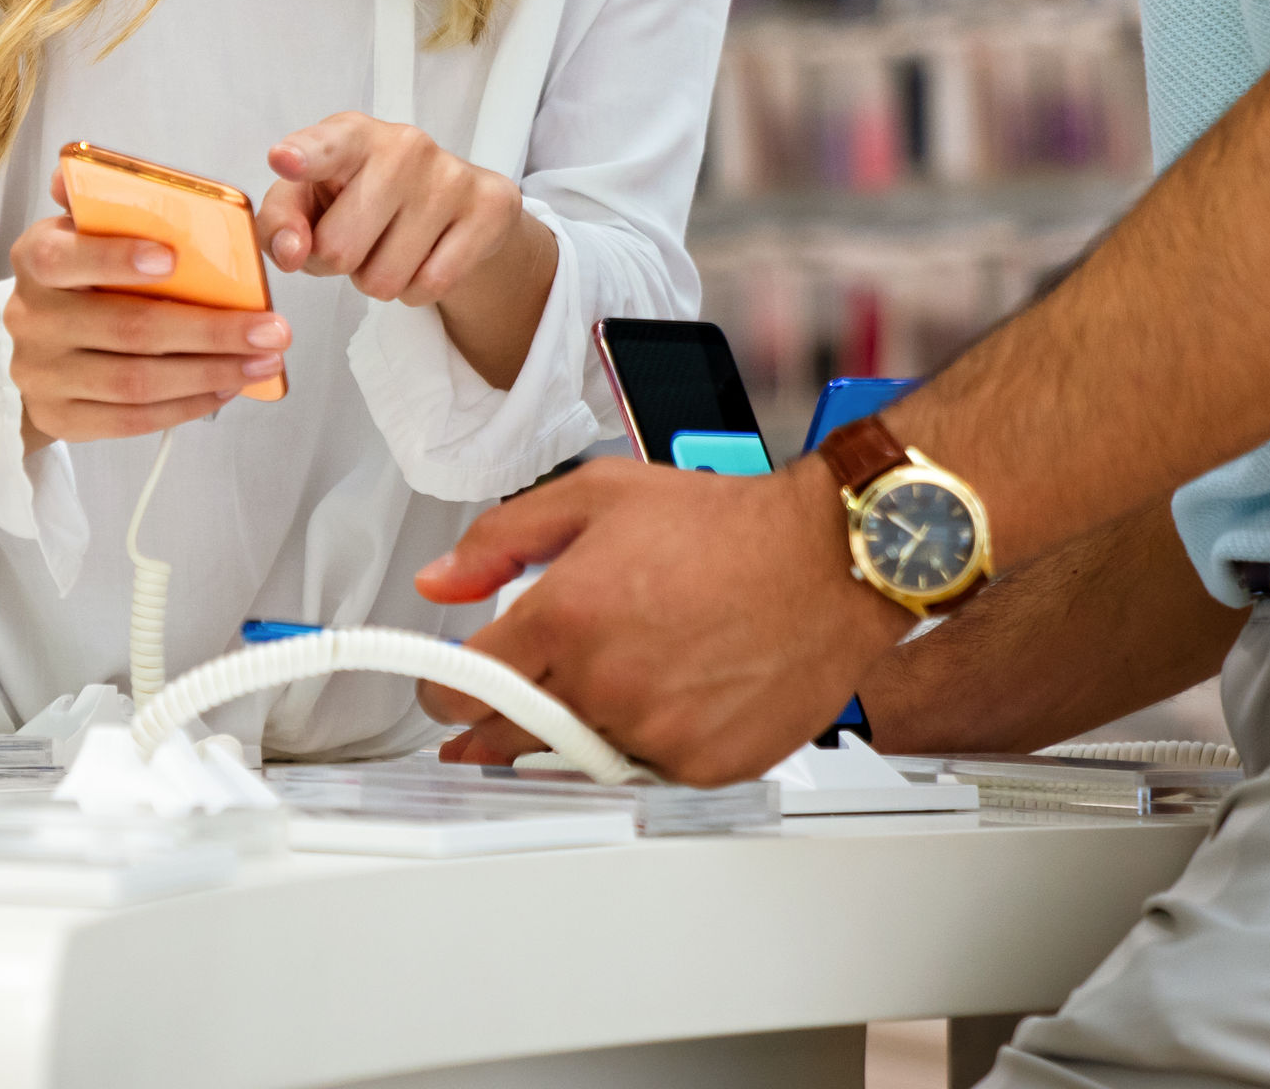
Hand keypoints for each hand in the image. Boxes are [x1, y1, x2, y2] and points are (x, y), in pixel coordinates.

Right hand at [4, 204, 287, 450]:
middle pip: (126, 328)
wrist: (39, 351)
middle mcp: (31, 318)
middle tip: (271, 329)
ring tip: (264, 361)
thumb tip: (101, 174)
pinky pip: (132, 420)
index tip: (173, 259)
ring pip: (136, 381)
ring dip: (210, 372)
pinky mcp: (61, 418)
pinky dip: (187, 404)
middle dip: (208, 330)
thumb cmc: (78, 280)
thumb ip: (98, 205)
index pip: (65, 258)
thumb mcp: (80, 235)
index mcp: (35, 258)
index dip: (116, 258)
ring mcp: (41, 374)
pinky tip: (226, 386)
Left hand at [259, 114, 533, 303]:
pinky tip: (424, 258)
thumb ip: (281, 222)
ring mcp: (450, 175)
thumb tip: (291, 252)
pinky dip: (416, 290)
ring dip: (378, 279)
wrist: (452, 207)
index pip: (324, 147)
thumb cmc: (363, 199)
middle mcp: (402, 145)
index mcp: (350, 135)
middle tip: (357, 241)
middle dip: (337, 264)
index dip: (303, 156)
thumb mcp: (310, 202)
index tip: (284, 160)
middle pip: (338, 250)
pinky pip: (430, 285)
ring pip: (384, 278)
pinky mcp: (489, 208)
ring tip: (392, 247)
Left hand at [409, 455, 911, 784]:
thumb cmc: (726, 526)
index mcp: (563, 618)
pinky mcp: (700, 766)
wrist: (828, 560)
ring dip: (577, 730)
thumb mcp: (595, 497)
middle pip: (508, 737)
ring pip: (579, 757)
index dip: (442, 690)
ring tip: (613, 682)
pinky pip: (645, 772)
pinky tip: (665, 700)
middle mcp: (603, 684)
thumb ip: (502, 539)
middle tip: (500, 712)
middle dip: (493, 725)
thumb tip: (441, 580)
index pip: (462, 688)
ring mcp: (652, 733)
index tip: (445, 690)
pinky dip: (644, 745)